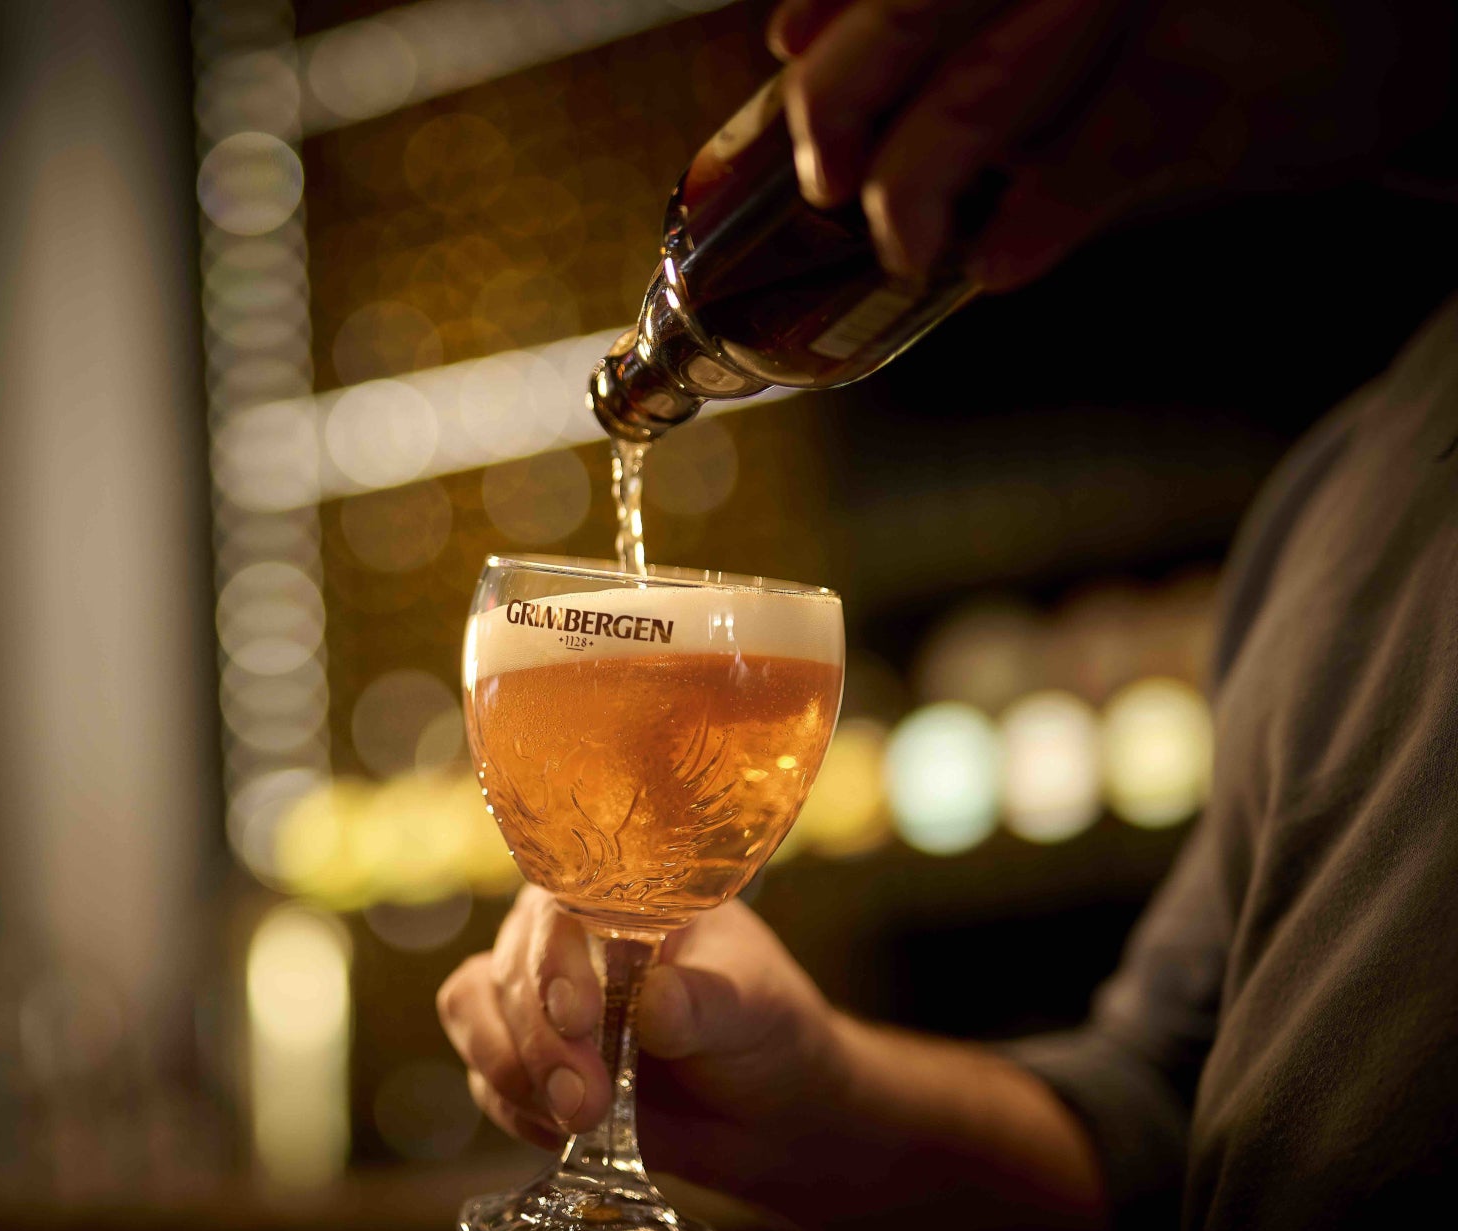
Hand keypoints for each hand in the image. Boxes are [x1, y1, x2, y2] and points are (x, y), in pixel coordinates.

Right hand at [437, 884, 847, 1189]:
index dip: (554, 959)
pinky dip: (515, 1108)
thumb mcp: (756, 1008)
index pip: (561, 906)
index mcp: (618, 898)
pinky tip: (569, 1134)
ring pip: (472, 1010)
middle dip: (536, 1038)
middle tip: (583, 1100)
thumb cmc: (766, 1032)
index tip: (577, 1016)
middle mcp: (564, 938)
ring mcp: (535, 999)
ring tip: (576, 1121)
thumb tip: (654, 1002)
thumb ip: (707, 1002)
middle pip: (509, 964)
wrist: (768, 1114)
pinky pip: (484, 1078)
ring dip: (510, 1070)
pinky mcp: (523, 1062)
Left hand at [767, 0, 1452, 287]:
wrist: (1402, 34)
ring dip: (918, 189)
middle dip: (840, 114)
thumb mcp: (1073, 1)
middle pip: (911, 18)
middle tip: (828, 185)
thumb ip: (954, 19)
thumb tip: (797, 38)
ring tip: (912, 248)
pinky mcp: (1220, 69)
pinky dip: (1034, 218)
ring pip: (982, 92)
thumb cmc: (1213, 18)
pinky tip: (995, 265)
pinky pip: (1100, 146)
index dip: (824, 29)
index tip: (774, 83)